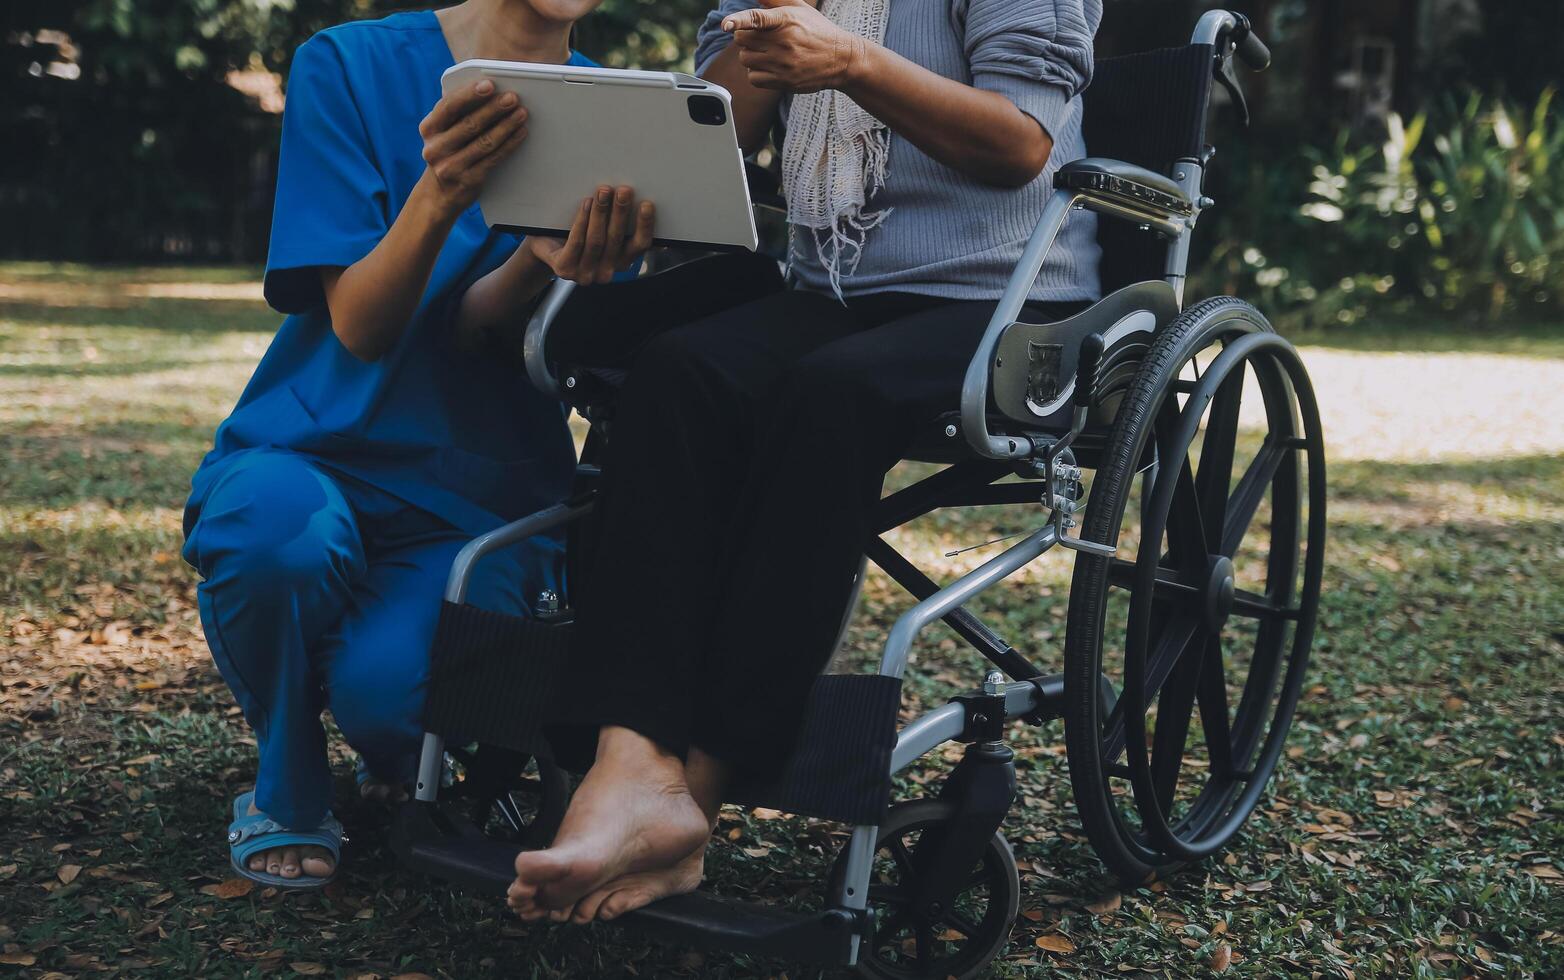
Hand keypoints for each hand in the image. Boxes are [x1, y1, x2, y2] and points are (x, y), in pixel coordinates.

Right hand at [419, 79, 529, 217]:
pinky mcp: (468, 180)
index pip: (449, 106)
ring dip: (506, 126)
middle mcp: (436, 147)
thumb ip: (457, 113)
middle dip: (494, 109)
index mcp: (429, 128)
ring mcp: (450, 166)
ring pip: (484, 142)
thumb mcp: (442, 132)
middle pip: (469, 124)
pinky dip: (509, 144)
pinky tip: (520, 133)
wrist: (439, 194)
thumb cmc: (447, 153)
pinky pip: (493, 158)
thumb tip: (489, 90)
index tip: (489, 84)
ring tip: (521, 113)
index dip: (469, 94)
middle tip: (512, 97)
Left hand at [527, 185, 655, 285]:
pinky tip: (586, 203)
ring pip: (596, 240)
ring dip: (601, 213)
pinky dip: (582, 221)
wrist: (545, 247)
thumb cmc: (579, 234)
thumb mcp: (603, 229)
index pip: (639, 246)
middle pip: (616, 240)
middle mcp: (606, 273)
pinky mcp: (565, 269)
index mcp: (621, 263)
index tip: (647, 204)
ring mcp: (585, 274)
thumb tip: (630, 193)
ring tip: (603, 191)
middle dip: (621, 212)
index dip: (645, 226)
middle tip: (623, 190)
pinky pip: (576, 242)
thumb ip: (617, 220)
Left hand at [722, 0, 867, 93]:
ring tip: (767, 52)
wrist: (840, 59)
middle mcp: (784, 41)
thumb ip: (773, 0)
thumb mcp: (799, 8)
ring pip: (745, 59)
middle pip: (741, 39)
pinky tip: (769, 66)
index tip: (726, 24)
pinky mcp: (783, 81)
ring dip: (750, 55)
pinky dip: (756, 72)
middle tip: (758, 38)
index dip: (738, 20)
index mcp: (787, 19)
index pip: (757, 18)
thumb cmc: (817, 30)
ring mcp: (783, 63)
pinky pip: (753, 77)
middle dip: (745, 36)